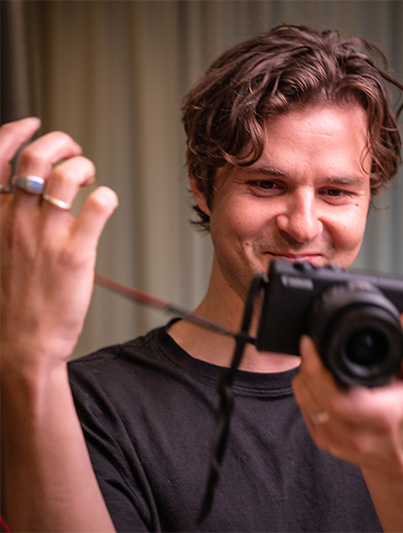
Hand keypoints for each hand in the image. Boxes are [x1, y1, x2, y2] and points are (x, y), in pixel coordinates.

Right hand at [0, 117, 117, 367]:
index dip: (15, 132)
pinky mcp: (76, 253)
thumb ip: (6, 219)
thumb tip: (28, 194)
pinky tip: (106, 203)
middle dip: (61, 142)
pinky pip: (98, 207)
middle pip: (38, 157)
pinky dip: (107, 197)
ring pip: (69, 176)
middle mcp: (14, 219)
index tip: (33, 125)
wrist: (18, 345)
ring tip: (90, 179)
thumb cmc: (8, 301)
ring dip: (85, 167)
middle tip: (75, 152)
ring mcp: (45, 235)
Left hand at [292, 312, 402, 473]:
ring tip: (317, 362)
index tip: (310, 343)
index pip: (336, 399)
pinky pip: (305, 410)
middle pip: (314, 397)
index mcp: (382, 417)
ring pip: (305, 403)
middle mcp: (357, 435)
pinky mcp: (325, 442)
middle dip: (308, 368)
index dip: (316, 370)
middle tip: (312, 347)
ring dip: (305, 377)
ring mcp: (338, 442)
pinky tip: (319, 381)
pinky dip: (307, 390)